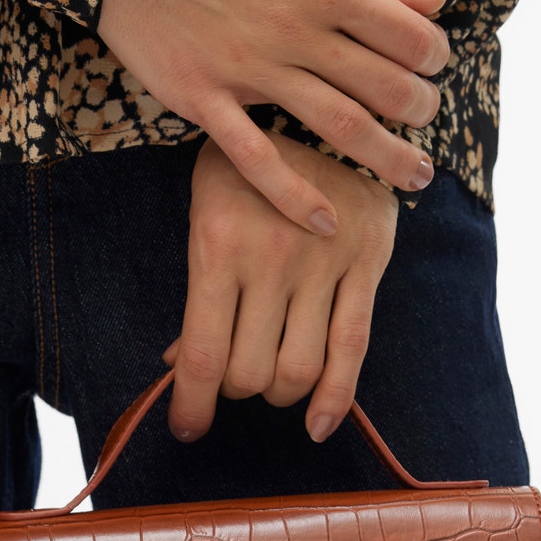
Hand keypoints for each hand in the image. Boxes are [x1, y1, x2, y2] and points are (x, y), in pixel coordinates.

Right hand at [97, 0, 447, 237]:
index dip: (432, 55)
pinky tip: (325, 222)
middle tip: (428, 118)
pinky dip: (294, 195)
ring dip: (386, 157)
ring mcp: (250, 72)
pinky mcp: (204, 98)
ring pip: (338, 127)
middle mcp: (298, 33)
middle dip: (420, 108)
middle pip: (383, 87)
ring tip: (416, 177)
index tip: (433, 63)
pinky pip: (256, 158)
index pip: (407, 36)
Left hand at [161, 132, 397, 443]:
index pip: (202, 354)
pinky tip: (315, 428)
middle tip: (235, 376)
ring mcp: (322, 264)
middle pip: (250, 373)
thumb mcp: (205, 217)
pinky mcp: (365, 265)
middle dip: (237, 390)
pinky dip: (333, 401)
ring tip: (271, 380)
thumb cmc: (246, 174)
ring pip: (298, 371)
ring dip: (278, 394)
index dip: (191, 405)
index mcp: (218, 247)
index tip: (187, 429)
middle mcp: (271, 259)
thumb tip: (176, 366)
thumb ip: (198, 292)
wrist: (318, 111)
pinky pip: (352, 349)